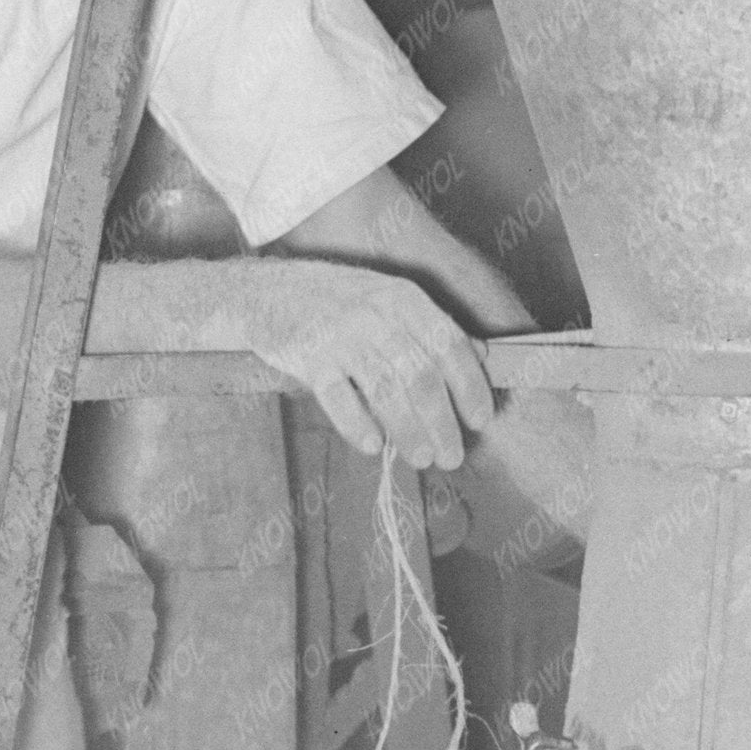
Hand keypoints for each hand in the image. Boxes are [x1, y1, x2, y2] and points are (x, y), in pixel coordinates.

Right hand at [252, 259, 497, 467]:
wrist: (269, 292)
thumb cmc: (338, 300)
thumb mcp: (390, 298)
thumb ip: (431, 326)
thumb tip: (481, 354)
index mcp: (405, 299)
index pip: (450, 345)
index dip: (470, 386)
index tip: (480, 420)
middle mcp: (377, 314)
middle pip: (421, 377)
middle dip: (442, 423)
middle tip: (451, 456)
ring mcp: (342, 335)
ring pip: (386, 392)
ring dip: (408, 431)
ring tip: (421, 458)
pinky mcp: (310, 356)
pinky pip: (339, 398)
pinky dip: (358, 425)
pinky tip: (373, 445)